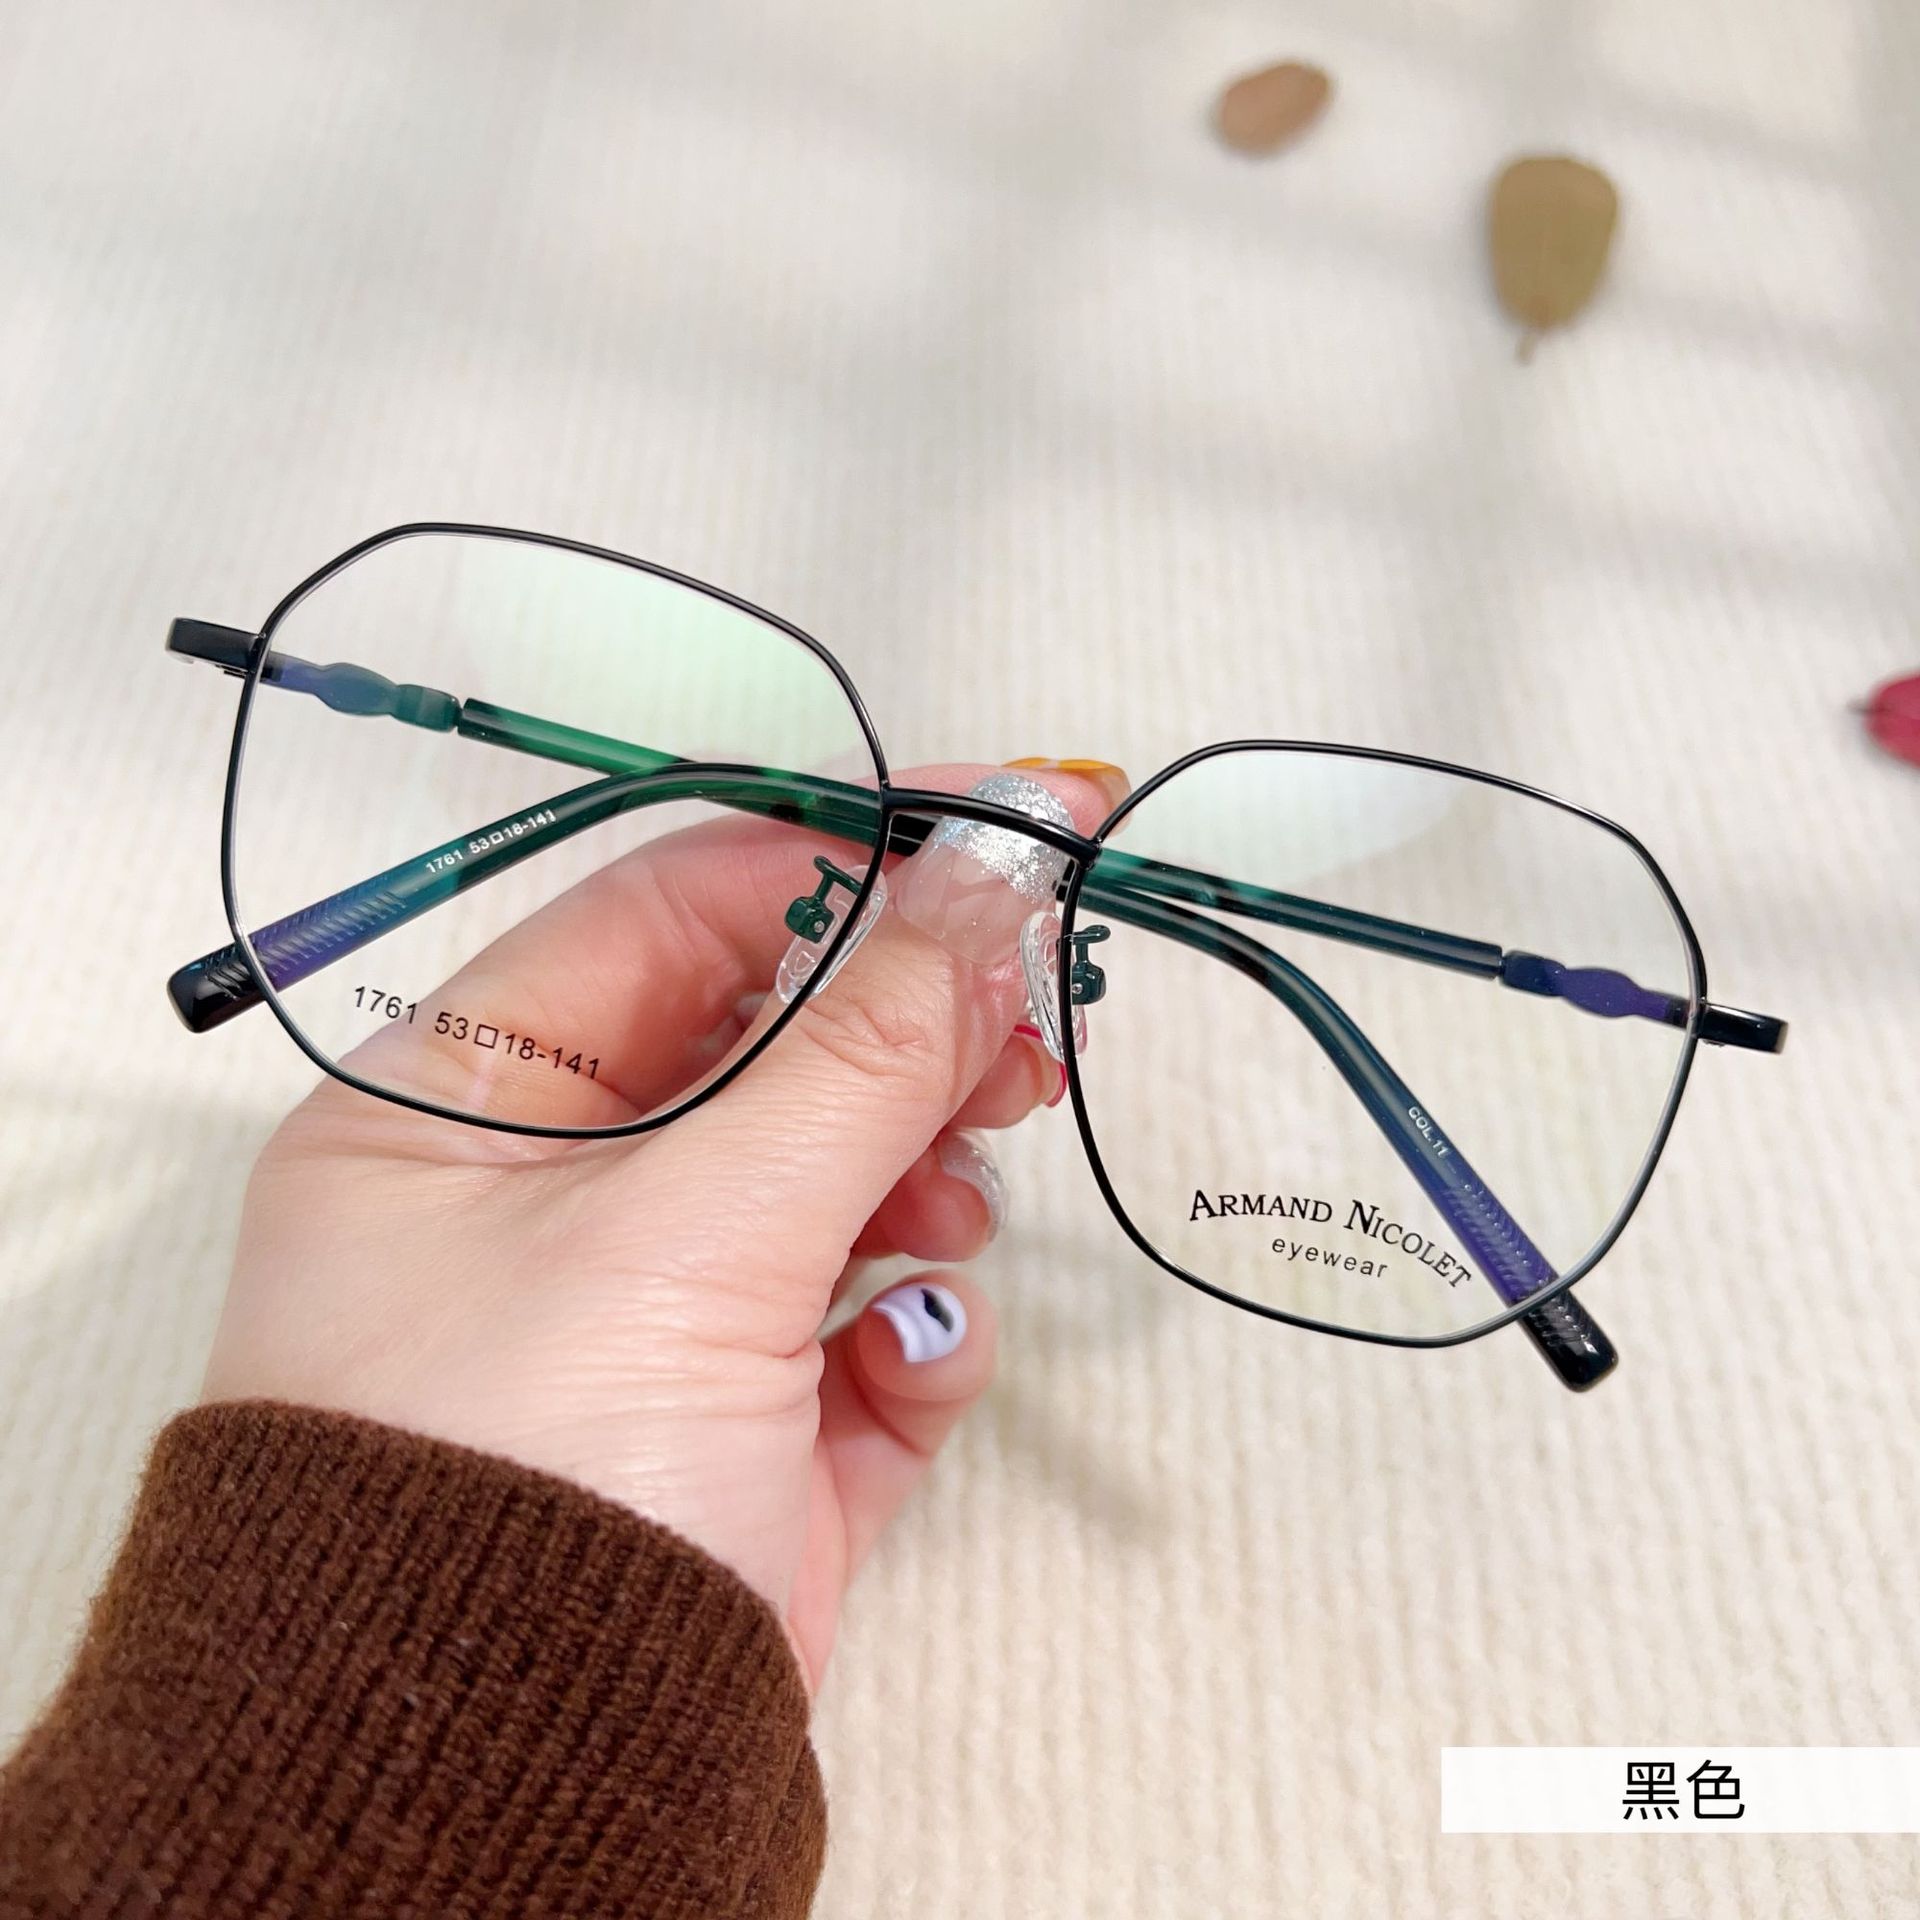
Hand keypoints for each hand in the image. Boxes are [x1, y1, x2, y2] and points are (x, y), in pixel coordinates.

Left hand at [204, 761, 1119, 1685]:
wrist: (511, 1822)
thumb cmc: (517, 1500)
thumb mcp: (693, 1233)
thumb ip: (864, 1043)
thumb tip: (993, 865)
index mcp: (465, 1107)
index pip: (673, 910)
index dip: (845, 854)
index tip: (1002, 825)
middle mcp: (550, 1200)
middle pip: (774, 1037)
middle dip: (909, 1023)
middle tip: (1030, 1012)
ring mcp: (655, 1317)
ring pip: (835, 1172)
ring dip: (920, 1173)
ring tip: (950, 1212)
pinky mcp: (748, 1429)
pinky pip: (864, 1322)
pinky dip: (912, 1325)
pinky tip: (905, 1360)